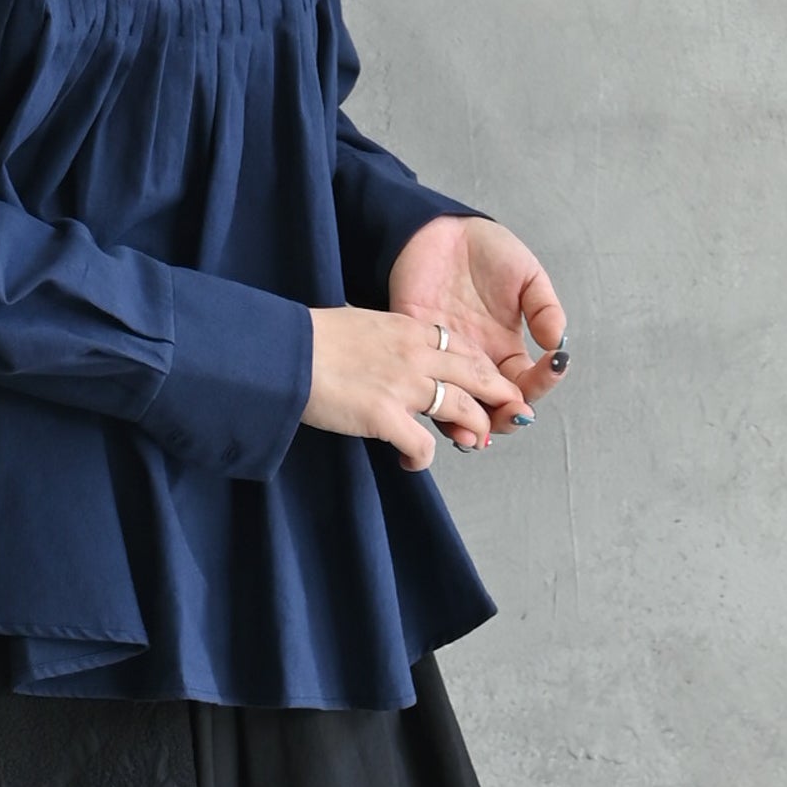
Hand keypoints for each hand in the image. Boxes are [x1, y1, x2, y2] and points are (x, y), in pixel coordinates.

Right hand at [300, 305, 527, 471]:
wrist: (283, 352)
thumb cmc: (311, 339)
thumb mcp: (360, 324)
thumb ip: (386, 339)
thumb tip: (390, 354)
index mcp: (408, 328)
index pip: (463, 348)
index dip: (482, 370)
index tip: (487, 386)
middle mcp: (415, 354)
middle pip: (477, 376)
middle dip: (498, 398)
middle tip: (503, 417)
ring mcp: (403, 385)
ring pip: (463, 411)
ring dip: (472, 430)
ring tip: (468, 443)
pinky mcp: (385, 416)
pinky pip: (424, 447)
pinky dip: (421, 459)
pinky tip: (409, 462)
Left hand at [388, 215, 568, 446]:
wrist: (438, 228)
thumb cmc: (486, 250)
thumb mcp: (527, 275)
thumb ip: (544, 308)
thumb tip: (558, 343)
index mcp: (506, 347)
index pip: (526, 383)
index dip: (542, 383)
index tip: (552, 367)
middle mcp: (477, 360)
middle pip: (492, 408)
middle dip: (505, 418)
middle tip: (511, 414)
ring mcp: (444, 357)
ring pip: (456, 406)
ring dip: (468, 423)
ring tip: (476, 429)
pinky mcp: (415, 346)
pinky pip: (421, 382)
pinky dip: (430, 402)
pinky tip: (440, 406)